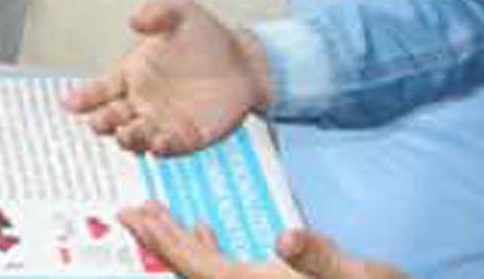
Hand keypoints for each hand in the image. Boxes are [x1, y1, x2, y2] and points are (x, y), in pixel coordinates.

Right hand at [66, 0, 272, 154]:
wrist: (246, 61)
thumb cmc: (208, 37)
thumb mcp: (181, 13)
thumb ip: (157, 12)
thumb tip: (135, 19)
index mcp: (130, 74)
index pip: (98, 89)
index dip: (82, 98)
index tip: (71, 102)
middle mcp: (140, 101)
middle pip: (110, 118)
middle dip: (102, 121)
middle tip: (101, 121)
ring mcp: (162, 121)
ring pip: (134, 137)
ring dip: (127, 138)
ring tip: (126, 134)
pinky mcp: (187, 138)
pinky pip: (168, 148)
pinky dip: (161, 148)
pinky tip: (158, 143)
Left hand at [120, 206, 407, 278]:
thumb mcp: (356, 275)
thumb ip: (320, 257)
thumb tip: (287, 237)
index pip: (197, 269)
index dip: (165, 242)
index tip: (134, 216)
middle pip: (191, 270)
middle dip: (160, 239)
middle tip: (128, 211)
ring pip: (204, 270)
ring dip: (179, 241)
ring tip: (153, 215)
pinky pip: (224, 271)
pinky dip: (208, 250)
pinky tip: (204, 230)